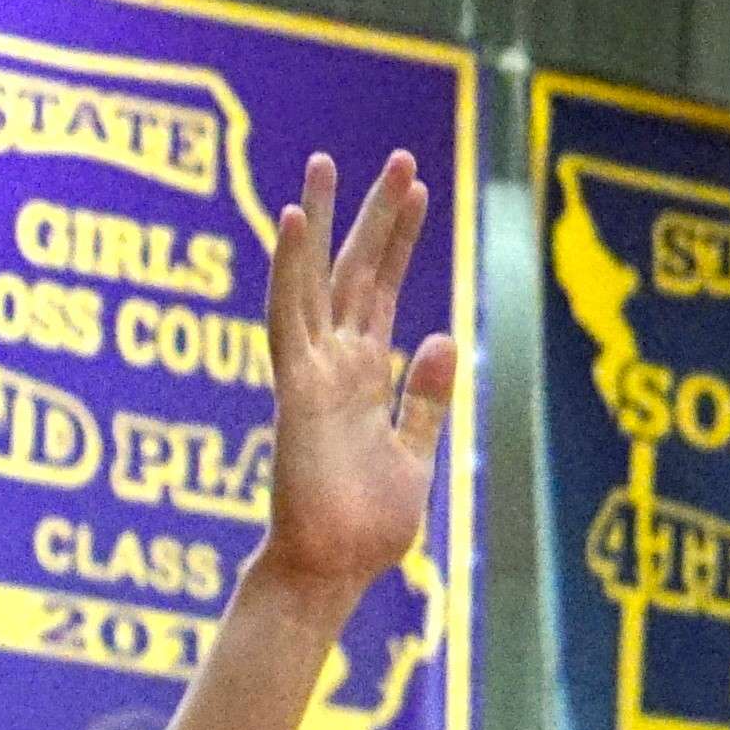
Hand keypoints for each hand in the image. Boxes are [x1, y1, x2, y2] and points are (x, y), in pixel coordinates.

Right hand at [253, 148, 460, 599]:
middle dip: (374, 215)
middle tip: (398, 157)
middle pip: (354, 271)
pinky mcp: (295, 389)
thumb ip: (425, 400)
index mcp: (364, 378)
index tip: (417, 189)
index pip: (381, 291)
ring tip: (323, 161)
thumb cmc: (366, 527)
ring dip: (320, 220)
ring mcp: (312, 372)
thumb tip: (441, 337)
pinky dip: (290, 268)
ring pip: (314, 279)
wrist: (334, 571)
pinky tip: (294, 219)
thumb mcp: (414, 457)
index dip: (398, 239)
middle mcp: (335, 364)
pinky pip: (289, 317)